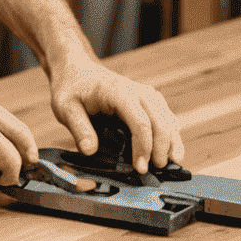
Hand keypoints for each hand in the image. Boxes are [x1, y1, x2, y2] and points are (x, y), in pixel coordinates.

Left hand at [49, 52, 183, 172]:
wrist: (77, 71)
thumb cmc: (71, 90)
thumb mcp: (65, 108)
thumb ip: (79, 129)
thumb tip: (90, 151)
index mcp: (119, 92)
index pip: (140, 121)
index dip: (143, 147)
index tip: (140, 168)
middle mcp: (137, 91)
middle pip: (160, 119)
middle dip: (162, 146)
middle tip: (156, 169)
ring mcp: (145, 94)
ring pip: (167, 117)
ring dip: (172, 140)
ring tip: (173, 162)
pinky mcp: (148, 100)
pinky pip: (166, 116)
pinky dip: (172, 133)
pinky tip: (174, 150)